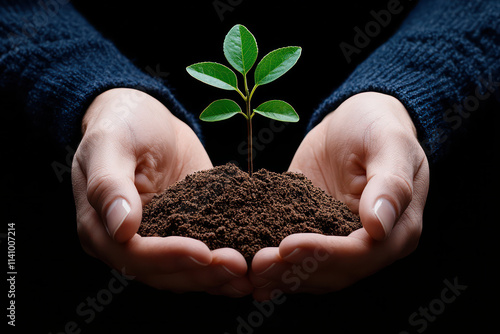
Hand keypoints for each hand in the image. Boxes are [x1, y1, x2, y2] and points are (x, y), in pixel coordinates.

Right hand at [72, 88, 251, 295]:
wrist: (148, 119)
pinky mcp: (185, 231)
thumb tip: (121, 228)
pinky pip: (202, 255)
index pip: (133, 255)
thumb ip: (108, 184)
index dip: (168, 257)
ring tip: (248, 273)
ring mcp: (158, 240)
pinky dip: (223, 263)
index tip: (203, 252)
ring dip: (216, 276)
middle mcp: (127, 243)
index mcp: (100, 227)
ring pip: (185, 272)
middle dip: (201, 272)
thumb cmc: (123, 124)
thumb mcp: (109, 143)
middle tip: (238, 266)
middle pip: (163, 272)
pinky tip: (250, 264)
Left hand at [250, 92, 428, 299]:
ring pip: (313, 273)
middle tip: (258, 264)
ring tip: (249, 270)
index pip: (362, 253)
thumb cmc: (378, 125)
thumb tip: (379, 226)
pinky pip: (297, 258)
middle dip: (295, 270)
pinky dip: (276, 268)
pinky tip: (249, 275)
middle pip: (334, 272)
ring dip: (281, 275)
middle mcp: (371, 245)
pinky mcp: (314, 233)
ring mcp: (340, 242)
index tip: (287, 246)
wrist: (353, 122)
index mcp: (398, 228)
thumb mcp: (390, 143)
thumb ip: (390, 184)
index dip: (324, 254)